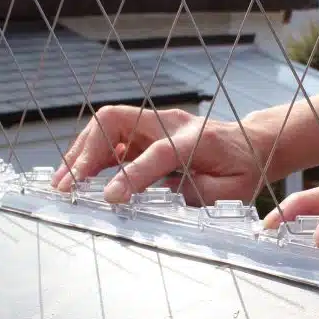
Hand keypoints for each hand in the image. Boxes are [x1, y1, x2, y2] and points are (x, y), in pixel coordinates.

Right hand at [51, 106, 274, 204]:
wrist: (254, 141)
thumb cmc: (245, 166)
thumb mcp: (234, 189)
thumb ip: (201, 193)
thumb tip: (166, 197)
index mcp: (197, 139)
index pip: (158, 153)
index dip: (132, 174)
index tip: (111, 197)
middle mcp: (173, 123)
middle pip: (118, 121)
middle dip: (87, 151)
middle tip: (67, 185)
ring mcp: (158, 122)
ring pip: (109, 123)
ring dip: (82, 150)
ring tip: (64, 181)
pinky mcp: (149, 129)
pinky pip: (113, 133)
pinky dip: (93, 152)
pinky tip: (80, 174)